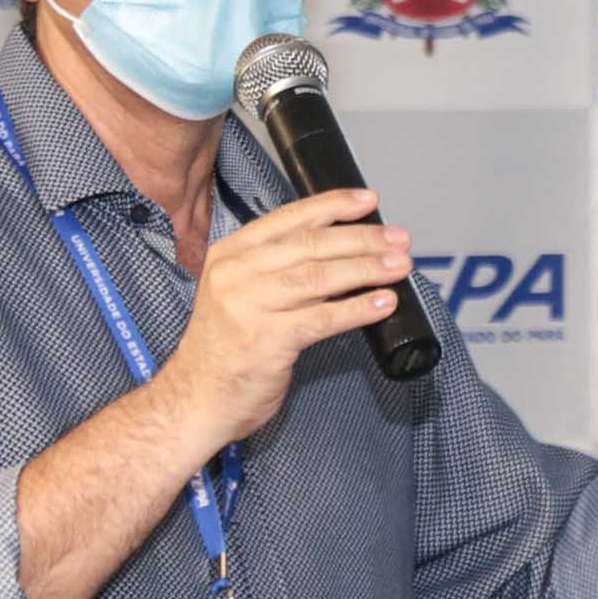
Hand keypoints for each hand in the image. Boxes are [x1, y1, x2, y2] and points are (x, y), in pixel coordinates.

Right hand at [153, 187, 410, 449]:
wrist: (196, 397)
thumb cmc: (228, 346)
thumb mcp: (244, 294)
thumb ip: (282, 270)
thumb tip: (347, 253)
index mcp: (231, 254)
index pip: (289, 218)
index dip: (334, 206)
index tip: (369, 200)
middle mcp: (236, 273)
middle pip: (310, 245)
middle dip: (362, 238)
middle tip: (400, 238)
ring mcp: (248, 305)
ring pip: (319, 277)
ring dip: (367, 269)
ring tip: (401, 266)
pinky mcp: (265, 340)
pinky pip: (323, 319)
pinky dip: (358, 308)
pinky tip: (385, 303)